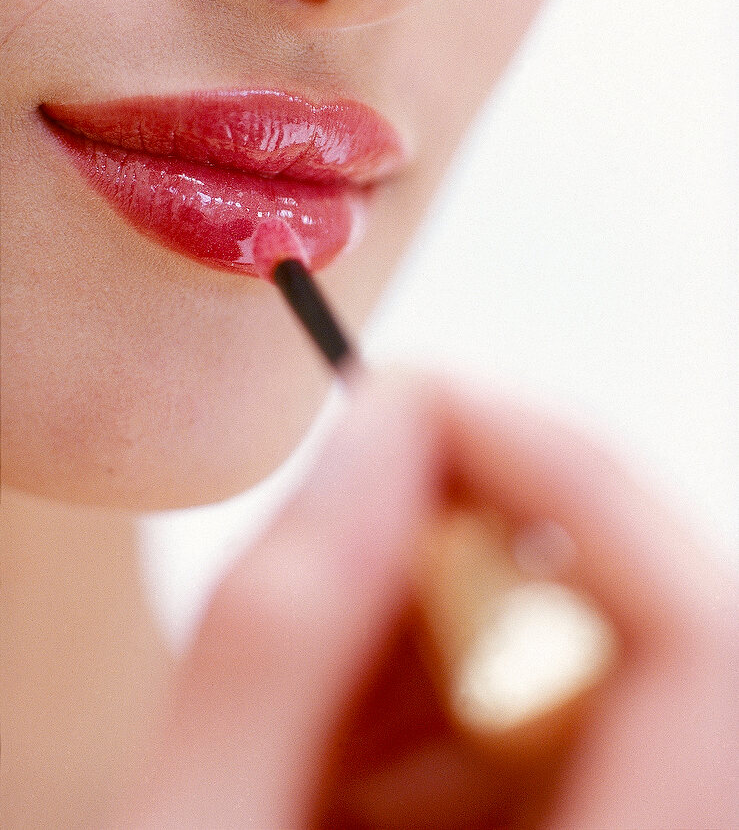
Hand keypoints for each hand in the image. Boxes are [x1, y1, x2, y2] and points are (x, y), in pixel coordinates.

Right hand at [118, 373, 737, 828]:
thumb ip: (282, 636)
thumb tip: (376, 427)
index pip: (708, 644)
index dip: (579, 477)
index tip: (425, 396)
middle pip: (653, 635)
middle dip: (481, 552)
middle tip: (338, 553)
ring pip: (594, 668)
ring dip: (443, 638)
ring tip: (317, 728)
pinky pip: (553, 720)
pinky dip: (439, 699)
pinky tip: (347, 764)